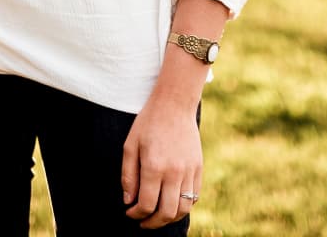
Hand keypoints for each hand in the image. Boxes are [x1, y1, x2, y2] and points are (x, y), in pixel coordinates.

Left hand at [121, 92, 202, 229]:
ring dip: (169, 218)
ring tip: (158, 216)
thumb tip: (129, 201)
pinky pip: (194, 197)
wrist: (174, 103)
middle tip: (143, 222)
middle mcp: (174, 172)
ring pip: (182, 209)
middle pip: (166, 213)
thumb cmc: (148, 122)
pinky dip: (183, 206)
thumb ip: (128, 175)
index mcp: (154, 166)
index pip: (146, 204)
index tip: (130, 212)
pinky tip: (171, 202)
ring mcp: (189, 171)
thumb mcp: (130, 145)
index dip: (136, 214)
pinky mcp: (198, 168)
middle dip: (152, 223)